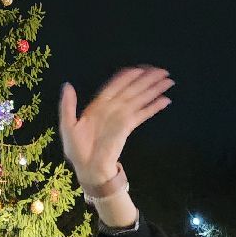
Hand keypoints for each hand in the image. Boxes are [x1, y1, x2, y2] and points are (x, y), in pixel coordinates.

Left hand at [59, 67, 173, 186]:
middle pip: (132, 89)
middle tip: (162, 71)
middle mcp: (112, 108)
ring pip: (140, 99)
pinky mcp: (128, 127)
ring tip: (168, 80)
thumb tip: (67, 85)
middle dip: (146, 79)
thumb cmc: (76, 148)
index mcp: (97, 105)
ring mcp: (121, 117)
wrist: (87, 168)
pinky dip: (153, 107)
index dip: (127, 77)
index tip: (139, 68)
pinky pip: (143, 114)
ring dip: (154, 89)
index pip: (115, 86)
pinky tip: (165, 100)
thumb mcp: (67, 124)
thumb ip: (67, 105)